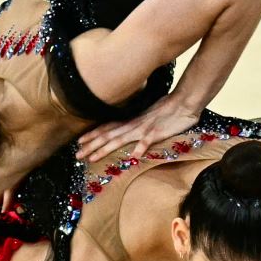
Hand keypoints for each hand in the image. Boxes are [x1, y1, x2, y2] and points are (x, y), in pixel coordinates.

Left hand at [77, 97, 197, 160]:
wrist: (184, 102)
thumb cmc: (168, 109)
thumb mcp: (149, 116)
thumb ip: (139, 124)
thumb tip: (130, 131)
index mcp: (131, 121)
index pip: (108, 128)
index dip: (93, 135)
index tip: (79, 142)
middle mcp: (133, 125)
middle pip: (108, 136)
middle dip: (91, 145)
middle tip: (77, 155)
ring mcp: (144, 129)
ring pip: (120, 139)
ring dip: (105, 148)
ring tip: (92, 158)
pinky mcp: (157, 133)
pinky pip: (147, 141)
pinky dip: (140, 148)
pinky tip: (134, 158)